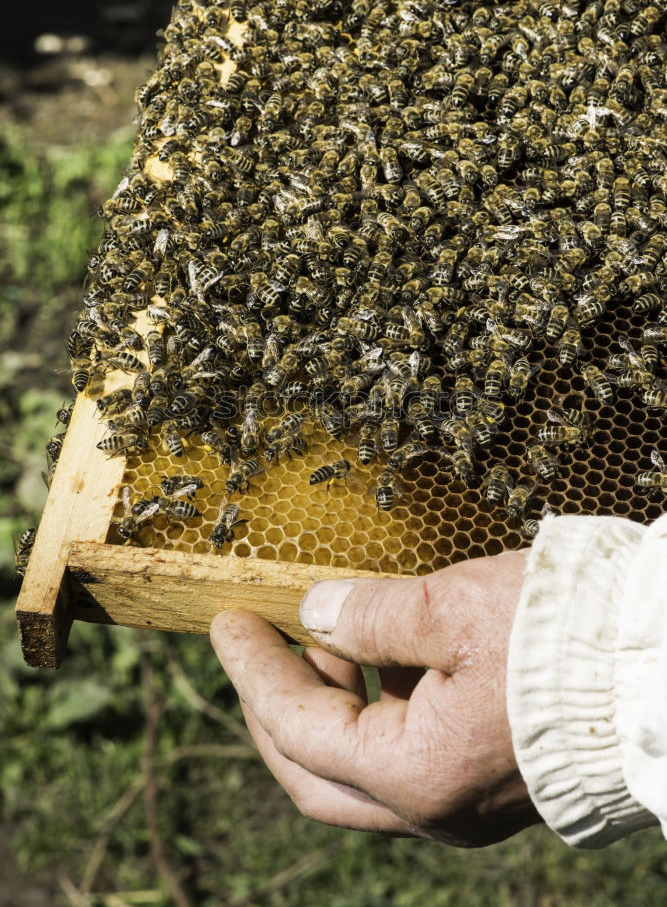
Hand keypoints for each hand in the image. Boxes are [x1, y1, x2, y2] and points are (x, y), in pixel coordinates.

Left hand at [210, 551, 539, 846]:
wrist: (660, 664)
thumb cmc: (563, 635)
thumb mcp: (452, 606)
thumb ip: (369, 616)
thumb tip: (314, 612)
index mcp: (418, 775)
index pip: (300, 729)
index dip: (254, 672)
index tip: (225, 622)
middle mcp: (437, 806)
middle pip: (317, 774)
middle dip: (274, 707)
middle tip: (253, 645)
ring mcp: (466, 798)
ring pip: (361, 768)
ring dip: (328, 705)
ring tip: (322, 635)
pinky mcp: (490, 776)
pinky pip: (408, 753)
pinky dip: (377, 708)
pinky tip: (382, 654)